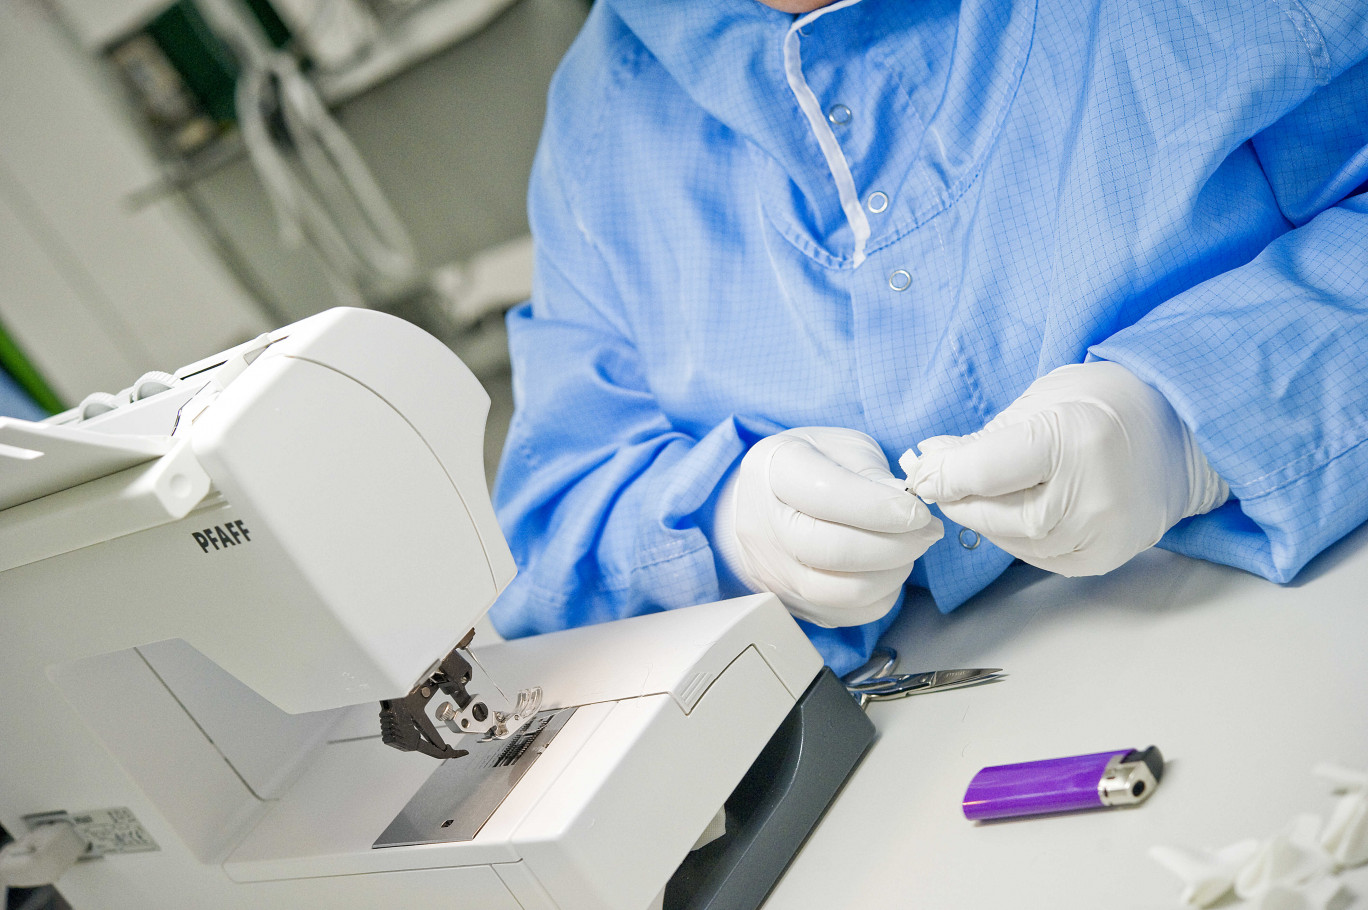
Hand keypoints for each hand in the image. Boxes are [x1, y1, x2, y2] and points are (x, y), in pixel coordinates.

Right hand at [716, 427, 942, 626]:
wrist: (761, 503)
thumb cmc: (809, 468)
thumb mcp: (841, 449)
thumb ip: (872, 474)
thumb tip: (908, 509)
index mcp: (773, 470)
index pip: (826, 495)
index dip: (880, 508)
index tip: (918, 512)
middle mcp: (764, 524)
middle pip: (832, 549)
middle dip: (895, 545)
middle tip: (926, 532)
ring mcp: (774, 570)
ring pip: (842, 591)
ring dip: (892, 573)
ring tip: (909, 550)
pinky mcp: (790, 602)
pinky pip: (847, 614)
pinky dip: (879, 595)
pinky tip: (886, 570)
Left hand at [904, 362, 1227, 576]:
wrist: (1181, 433)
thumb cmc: (1105, 404)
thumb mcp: (1041, 401)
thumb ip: (984, 439)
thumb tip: (930, 464)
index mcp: (1074, 440)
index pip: (983, 472)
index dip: (942, 476)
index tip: (921, 472)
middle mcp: (1091, 495)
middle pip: (993, 514)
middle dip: (957, 499)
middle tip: (939, 482)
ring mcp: (1101, 533)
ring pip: (1010, 541)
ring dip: (982, 519)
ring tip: (976, 493)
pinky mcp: (1102, 558)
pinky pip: (1036, 556)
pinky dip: (1013, 536)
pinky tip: (1014, 511)